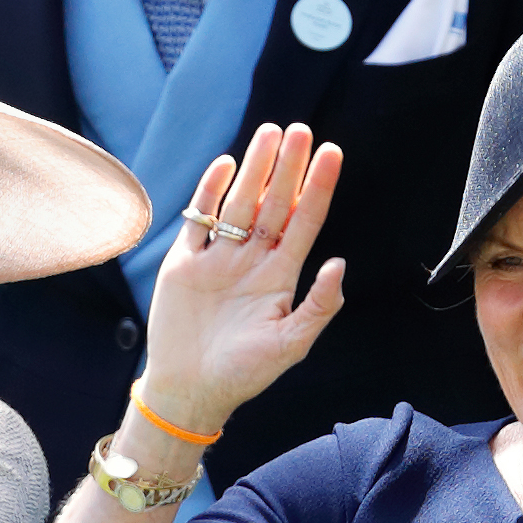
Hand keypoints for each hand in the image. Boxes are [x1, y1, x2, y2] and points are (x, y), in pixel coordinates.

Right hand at [127, 124, 346, 439]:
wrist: (188, 391)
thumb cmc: (242, 374)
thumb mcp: (290, 345)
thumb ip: (318, 306)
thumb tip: (339, 264)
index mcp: (280, 277)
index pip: (304, 221)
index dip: (319, 187)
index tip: (332, 153)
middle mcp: (252, 261)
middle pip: (274, 203)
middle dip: (287, 167)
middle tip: (300, 130)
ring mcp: (218, 260)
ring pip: (239, 204)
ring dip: (255, 169)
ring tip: (269, 134)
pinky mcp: (184, 264)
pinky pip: (199, 220)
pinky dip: (210, 192)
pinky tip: (226, 165)